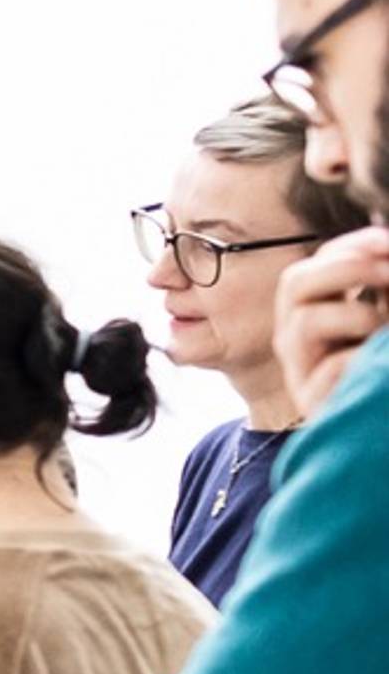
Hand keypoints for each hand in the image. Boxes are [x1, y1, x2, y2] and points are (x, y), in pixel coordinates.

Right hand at [275, 224, 388, 420]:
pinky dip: (361, 358)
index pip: (318, 262)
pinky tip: (376, 362)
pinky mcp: (311, 400)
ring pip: (305, 322)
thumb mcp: (377, 322)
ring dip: (356, 315)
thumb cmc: (371, 368)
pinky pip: (333, 367)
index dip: (352, 245)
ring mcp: (297, 367)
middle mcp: (294, 334)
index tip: (388, 241)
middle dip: (347, 268)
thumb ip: (383, 290)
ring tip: (383, 329)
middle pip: (295, 283)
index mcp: (311, 309)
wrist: (363, 432)